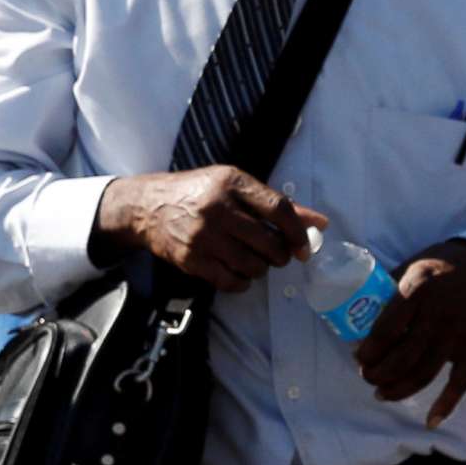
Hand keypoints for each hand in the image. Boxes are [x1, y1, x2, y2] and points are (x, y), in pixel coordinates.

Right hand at [92, 167, 324, 291]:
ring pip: (253, 265)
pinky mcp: (190, 259)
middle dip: (281, 254)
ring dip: (262, 269)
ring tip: (255, 260)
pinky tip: (239, 273)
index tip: (304, 246)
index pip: (279, 209)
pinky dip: (242, 282)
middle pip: (269, 242)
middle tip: (277, 254)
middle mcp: (218, 208)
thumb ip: (277, 203)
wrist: (145, 206)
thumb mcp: (234, 186)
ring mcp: (202, 235)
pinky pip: (230, 281)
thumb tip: (320, 223)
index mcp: (232, 183)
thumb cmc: (198, 192)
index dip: (298, 231)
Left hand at [354, 239, 465, 426]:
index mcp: (416, 292)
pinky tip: (430, 421)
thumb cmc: (443, 263)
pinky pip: (460, 381)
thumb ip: (390, 290)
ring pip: (424, 374)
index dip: (367, 352)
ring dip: (399, 390)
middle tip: (368, 376)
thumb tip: (361, 315)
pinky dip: (446, 404)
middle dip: (378, 374)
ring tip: (382, 394)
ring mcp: (456, 335)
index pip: (385, 332)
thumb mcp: (411, 266)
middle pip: (402, 358)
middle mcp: (436, 316)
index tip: (358, 357)